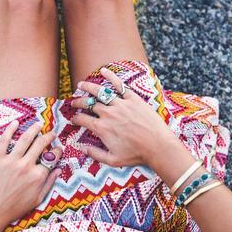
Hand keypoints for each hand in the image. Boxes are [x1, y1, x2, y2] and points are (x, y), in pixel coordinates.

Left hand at [0, 120, 61, 231]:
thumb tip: (58, 170)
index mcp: (38, 176)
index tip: (58, 148)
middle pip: (41, 144)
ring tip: (38, 124)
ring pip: (25, 138)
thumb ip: (49, 183)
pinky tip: (15, 123)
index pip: (52, 157)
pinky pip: (4, 140)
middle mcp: (26, 165)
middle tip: (51, 133)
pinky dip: (10, 130)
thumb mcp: (37, 199)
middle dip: (49, 136)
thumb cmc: (14, 209)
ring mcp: (11, 161)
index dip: (58, 151)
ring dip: (34, 129)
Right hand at [71, 67, 192, 172]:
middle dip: (78, 102)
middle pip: (88, 104)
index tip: (73, 119)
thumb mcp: (113, 160)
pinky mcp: (133, 99)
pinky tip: (104, 71)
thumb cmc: (137, 155)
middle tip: (73, 102)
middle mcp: (108, 114)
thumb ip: (96, 154)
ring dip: (89, 88)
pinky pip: (120, 85)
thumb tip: (83, 148)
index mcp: (102, 128)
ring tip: (81, 85)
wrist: (158, 146)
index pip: (83, 119)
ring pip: (100, 92)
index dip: (75, 118)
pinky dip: (111, 77)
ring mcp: (121, 104)